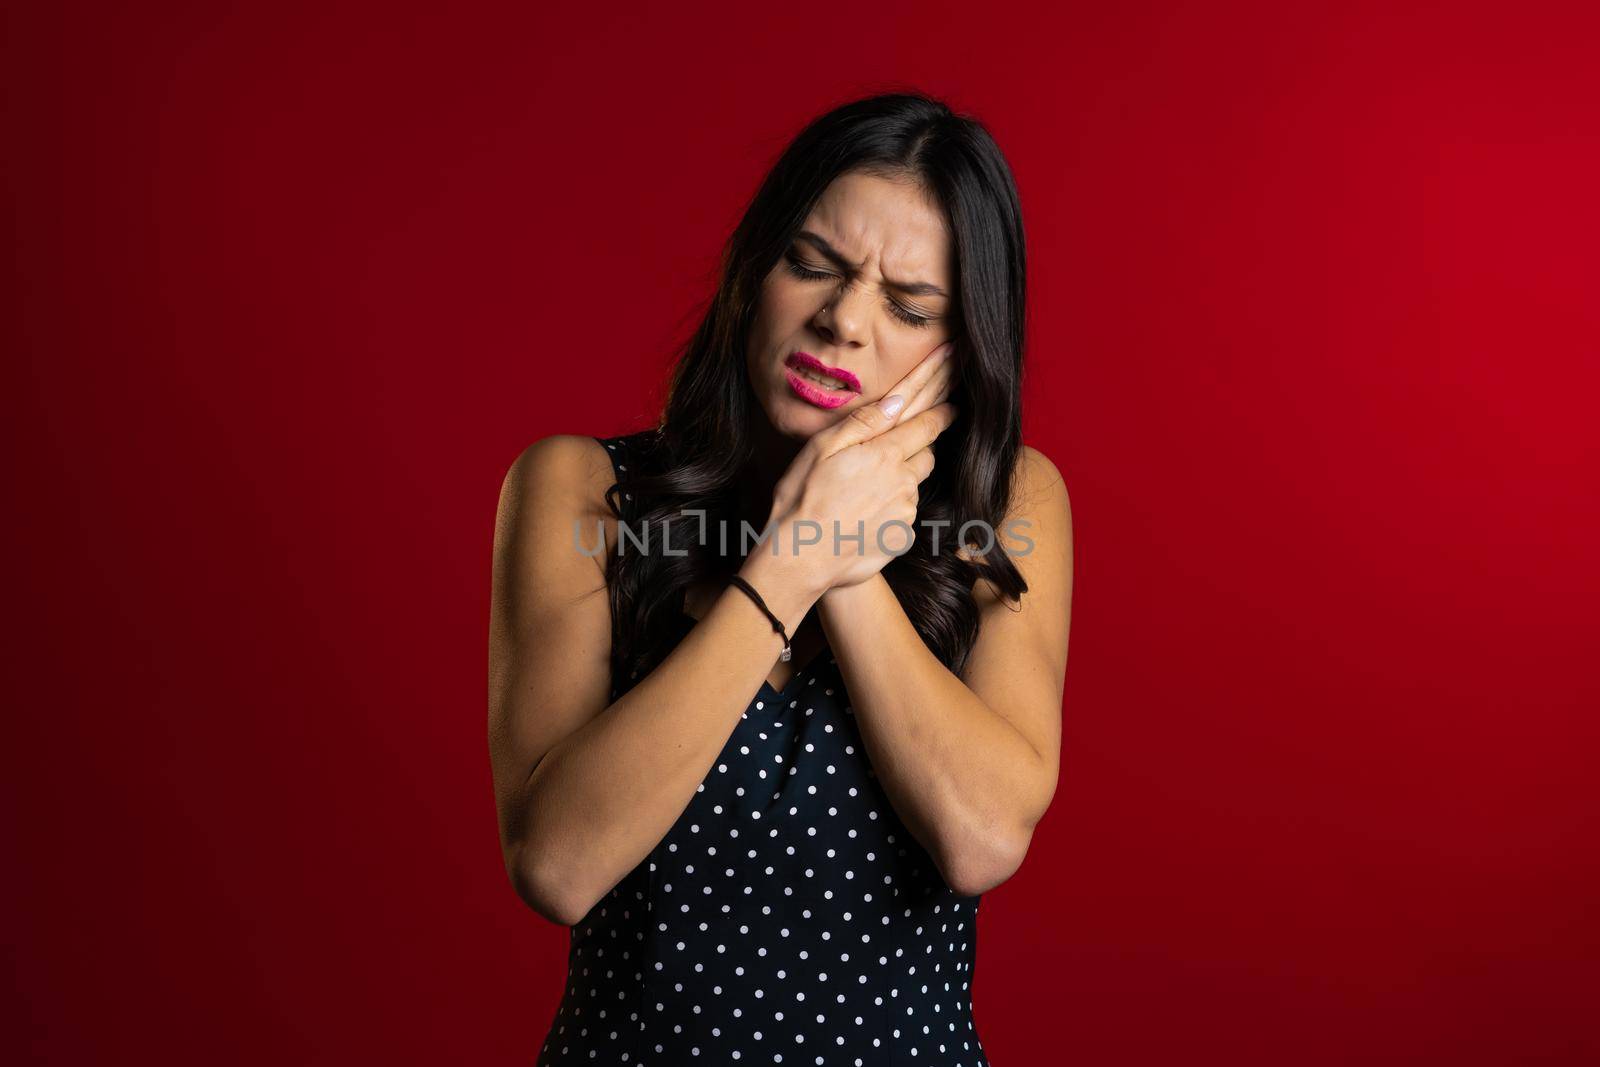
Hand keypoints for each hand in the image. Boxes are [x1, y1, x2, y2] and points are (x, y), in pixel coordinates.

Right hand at [760, 340, 960, 592]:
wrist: (800, 560)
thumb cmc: (801, 499)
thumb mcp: (822, 449)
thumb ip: (863, 424)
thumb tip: (897, 402)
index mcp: (884, 455)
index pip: (927, 425)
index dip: (944, 410)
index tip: (956, 402)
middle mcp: (904, 483)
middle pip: (927, 455)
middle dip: (918, 447)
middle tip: (889, 453)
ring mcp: (905, 513)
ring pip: (914, 486)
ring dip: (900, 481)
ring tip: (863, 491)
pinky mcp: (901, 538)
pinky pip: (903, 516)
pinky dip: (890, 511)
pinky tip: (862, 516)